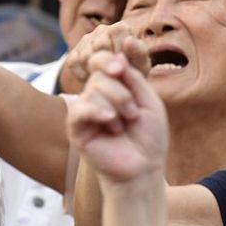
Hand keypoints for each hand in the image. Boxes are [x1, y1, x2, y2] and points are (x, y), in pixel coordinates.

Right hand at [62, 21, 141, 91]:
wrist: (115, 88)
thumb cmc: (132, 73)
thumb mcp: (141, 66)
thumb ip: (138, 53)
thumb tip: (129, 39)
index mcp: (121, 28)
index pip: (116, 32)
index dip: (120, 52)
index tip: (124, 65)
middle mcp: (101, 30)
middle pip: (99, 45)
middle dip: (108, 63)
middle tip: (115, 75)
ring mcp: (85, 42)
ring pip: (86, 55)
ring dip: (96, 70)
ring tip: (106, 77)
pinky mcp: (73, 55)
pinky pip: (75, 64)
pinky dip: (85, 75)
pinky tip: (95, 78)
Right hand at [69, 47, 167, 184]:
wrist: (143, 169)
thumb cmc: (149, 139)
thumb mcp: (149, 101)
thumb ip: (134, 78)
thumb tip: (118, 57)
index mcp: (113, 89)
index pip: (103, 63)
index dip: (109, 59)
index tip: (122, 66)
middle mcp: (96, 97)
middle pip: (100, 75)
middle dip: (122, 92)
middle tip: (133, 113)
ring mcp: (85, 113)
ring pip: (93, 90)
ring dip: (116, 105)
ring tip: (123, 126)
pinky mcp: (76, 129)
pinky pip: (80, 109)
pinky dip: (97, 112)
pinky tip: (111, 123)